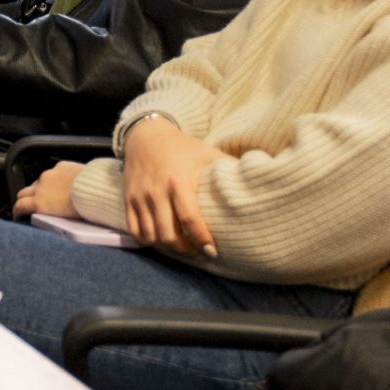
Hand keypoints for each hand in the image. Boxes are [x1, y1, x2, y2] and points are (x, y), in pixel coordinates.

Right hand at [11, 161, 84, 219]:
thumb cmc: (85, 208)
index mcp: (39, 203)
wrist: (99, 189)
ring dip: (42, 188)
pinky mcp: (61, 165)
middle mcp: (40, 187)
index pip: (19, 206)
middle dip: (25, 198)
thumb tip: (49, 218)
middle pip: (23, 192)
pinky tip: (65, 182)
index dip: (17, 211)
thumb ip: (51, 216)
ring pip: (39, 181)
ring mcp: (49, 174)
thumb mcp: (63, 219)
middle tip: (32, 204)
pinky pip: (53, 172)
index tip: (19, 214)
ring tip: (54, 193)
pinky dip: (56, 178)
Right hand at [121, 119, 221, 256]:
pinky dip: (147, 241)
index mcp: (178, 182)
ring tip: (183, 250)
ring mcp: (139, 197)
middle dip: (186, 250)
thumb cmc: (183, 147)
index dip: (201, 240)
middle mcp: (156, 192)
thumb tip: (262, 182)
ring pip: (150, 236)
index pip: (190, 219)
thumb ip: (230, 168)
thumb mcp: (208, 154)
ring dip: (167, 248)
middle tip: (200, 255)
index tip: (213, 252)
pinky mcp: (128, 199)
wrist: (146, 135)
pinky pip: (134, 230)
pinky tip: (161, 241)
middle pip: (168, 234)